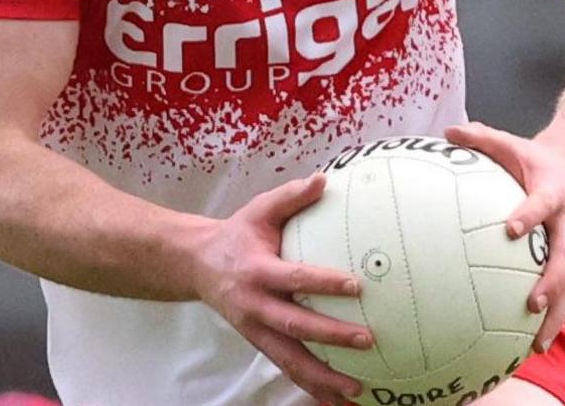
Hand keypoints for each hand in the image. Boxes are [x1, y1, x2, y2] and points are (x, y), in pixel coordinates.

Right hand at [190, 173, 372, 402]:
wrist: (196, 265)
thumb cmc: (237, 234)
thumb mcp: (259, 210)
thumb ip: (291, 196)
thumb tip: (324, 180)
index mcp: (256, 270)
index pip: (293, 278)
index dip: (322, 282)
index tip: (355, 285)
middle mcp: (255, 305)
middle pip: (295, 326)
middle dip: (331, 336)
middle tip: (367, 340)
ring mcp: (255, 330)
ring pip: (290, 359)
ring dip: (324, 378)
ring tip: (358, 389)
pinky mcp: (259, 344)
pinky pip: (287, 369)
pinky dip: (312, 388)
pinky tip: (339, 401)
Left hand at [444, 121, 564, 353]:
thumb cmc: (529, 160)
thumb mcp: (508, 142)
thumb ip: (481, 137)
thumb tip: (448, 131)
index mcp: (553, 192)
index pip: (542, 204)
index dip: (530, 215)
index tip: (511, 230)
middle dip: (552, 280)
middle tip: (531, 302)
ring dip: (557, 313)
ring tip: (537, 342)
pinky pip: (563, 293)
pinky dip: (552, 319)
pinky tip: (531, 344)